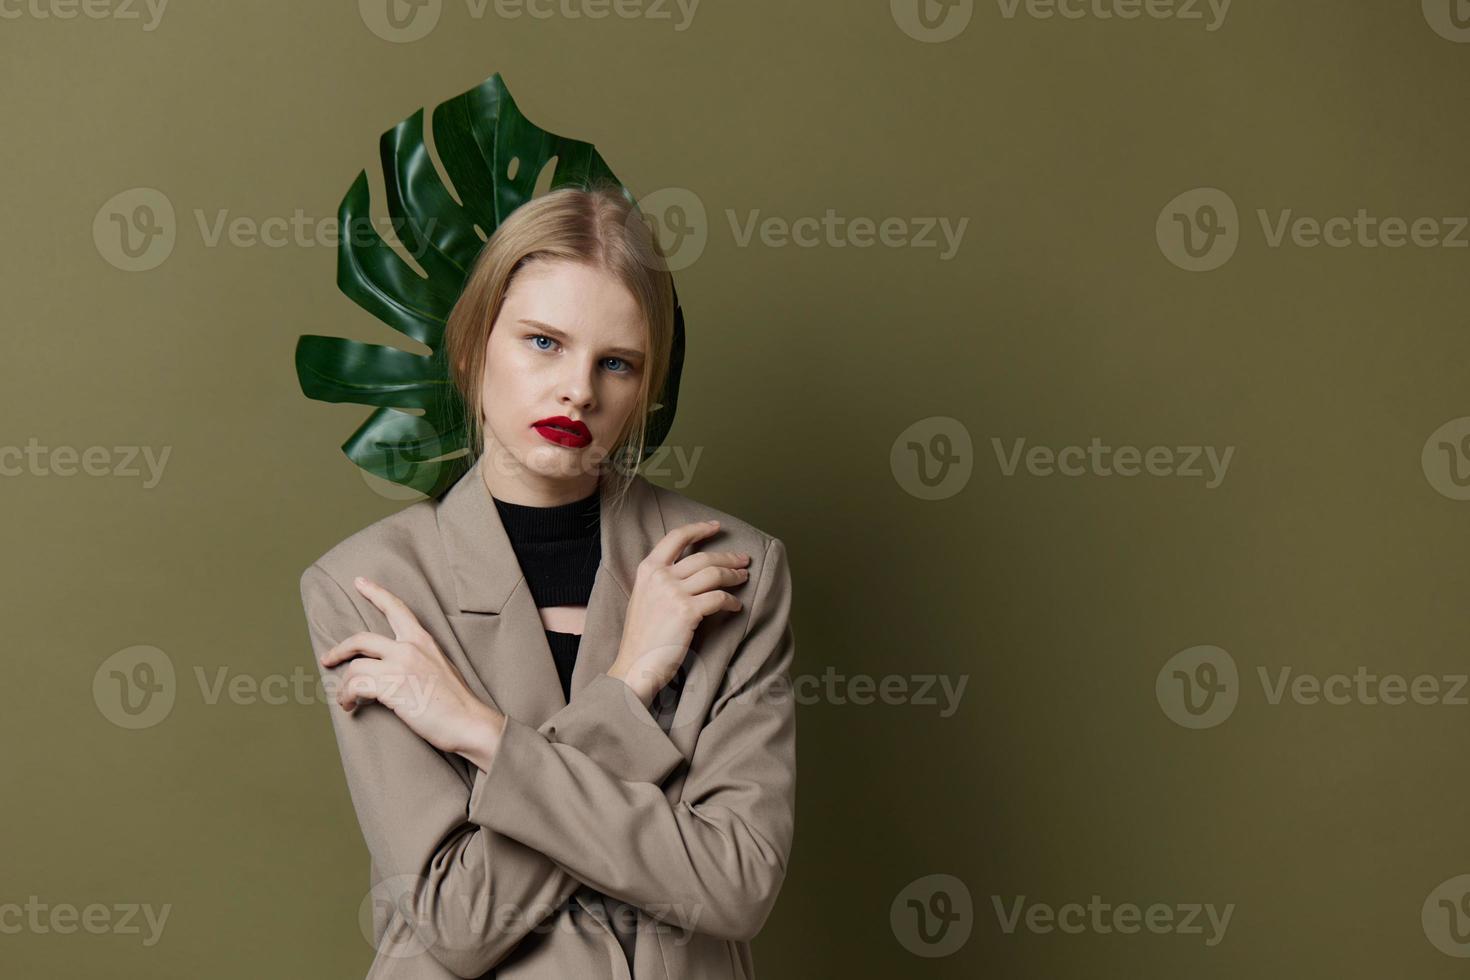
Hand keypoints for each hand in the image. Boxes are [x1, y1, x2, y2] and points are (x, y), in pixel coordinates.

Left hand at [319, 576, 504, 764]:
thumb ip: (419, 659)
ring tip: (345, 699)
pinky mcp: (390, 685)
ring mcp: (399, 664)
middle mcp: (410, 647)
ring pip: (354, 666)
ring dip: (343, 685)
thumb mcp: (440, 667)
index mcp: (423, 640)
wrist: (467, 721)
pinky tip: (350, 706)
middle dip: (340, 649)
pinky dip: (346, 696)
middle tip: (328, 658)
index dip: (375, 593)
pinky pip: (354, 684)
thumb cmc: (456, 702)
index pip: (396, 608)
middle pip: (362, 638)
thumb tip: (397, 669)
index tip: (359, 582)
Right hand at [608, 520, 751, 705]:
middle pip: (702, 556)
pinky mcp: (687, 612)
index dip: (698, 529)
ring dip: (734, 575)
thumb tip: (689, 571)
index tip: (715, 527)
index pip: (676, 538)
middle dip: (727, 557)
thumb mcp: (643, 597)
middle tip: (743, 560)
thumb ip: (660, 580)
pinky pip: (719, 598)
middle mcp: (659, 576)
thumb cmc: (642, 637)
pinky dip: (731, 601)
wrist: (635, 665)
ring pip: (714, 574)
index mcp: (647, 569)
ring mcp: (673, 593)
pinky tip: (736, 606)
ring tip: (744, 578)